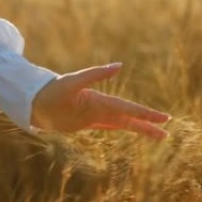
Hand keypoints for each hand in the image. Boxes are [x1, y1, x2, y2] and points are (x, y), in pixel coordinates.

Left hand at [31, 63, 170, 139]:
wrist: (35, 100)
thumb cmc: (53, 90)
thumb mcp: (73, 81)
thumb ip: (96, 73)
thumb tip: (119, 65)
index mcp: (100, 99)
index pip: (128, 109)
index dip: (145, 114)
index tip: (163, 118)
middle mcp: (101, 107)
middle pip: (129, 118)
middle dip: (148, 124)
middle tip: (167, 131)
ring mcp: (95, 115)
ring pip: (122, 124)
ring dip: (139, 129)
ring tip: (156, 135)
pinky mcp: (86, 122)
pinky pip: (109, 126)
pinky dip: (122, 127)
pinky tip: (131, 129)